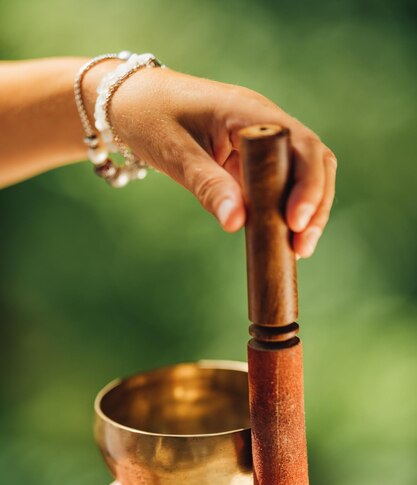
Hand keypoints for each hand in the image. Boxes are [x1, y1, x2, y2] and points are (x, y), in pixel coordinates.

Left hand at [108, 67, 336, 256]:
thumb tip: (236, 225)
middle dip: (315, 204)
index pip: (301, 145)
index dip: (307, 184)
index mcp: (250, 111)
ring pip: (303, 172)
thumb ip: (207, 185)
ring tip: (299, 249)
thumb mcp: (176, 153)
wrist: (130, 102)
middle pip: (314, 160)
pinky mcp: (251, 156)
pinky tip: (282, 236)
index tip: (294, 222)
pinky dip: (285, 208)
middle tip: (302, 246)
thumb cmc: (149, 118)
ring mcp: (260, 139)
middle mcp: (265, 121)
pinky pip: (279, 181)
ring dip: (307, 209)